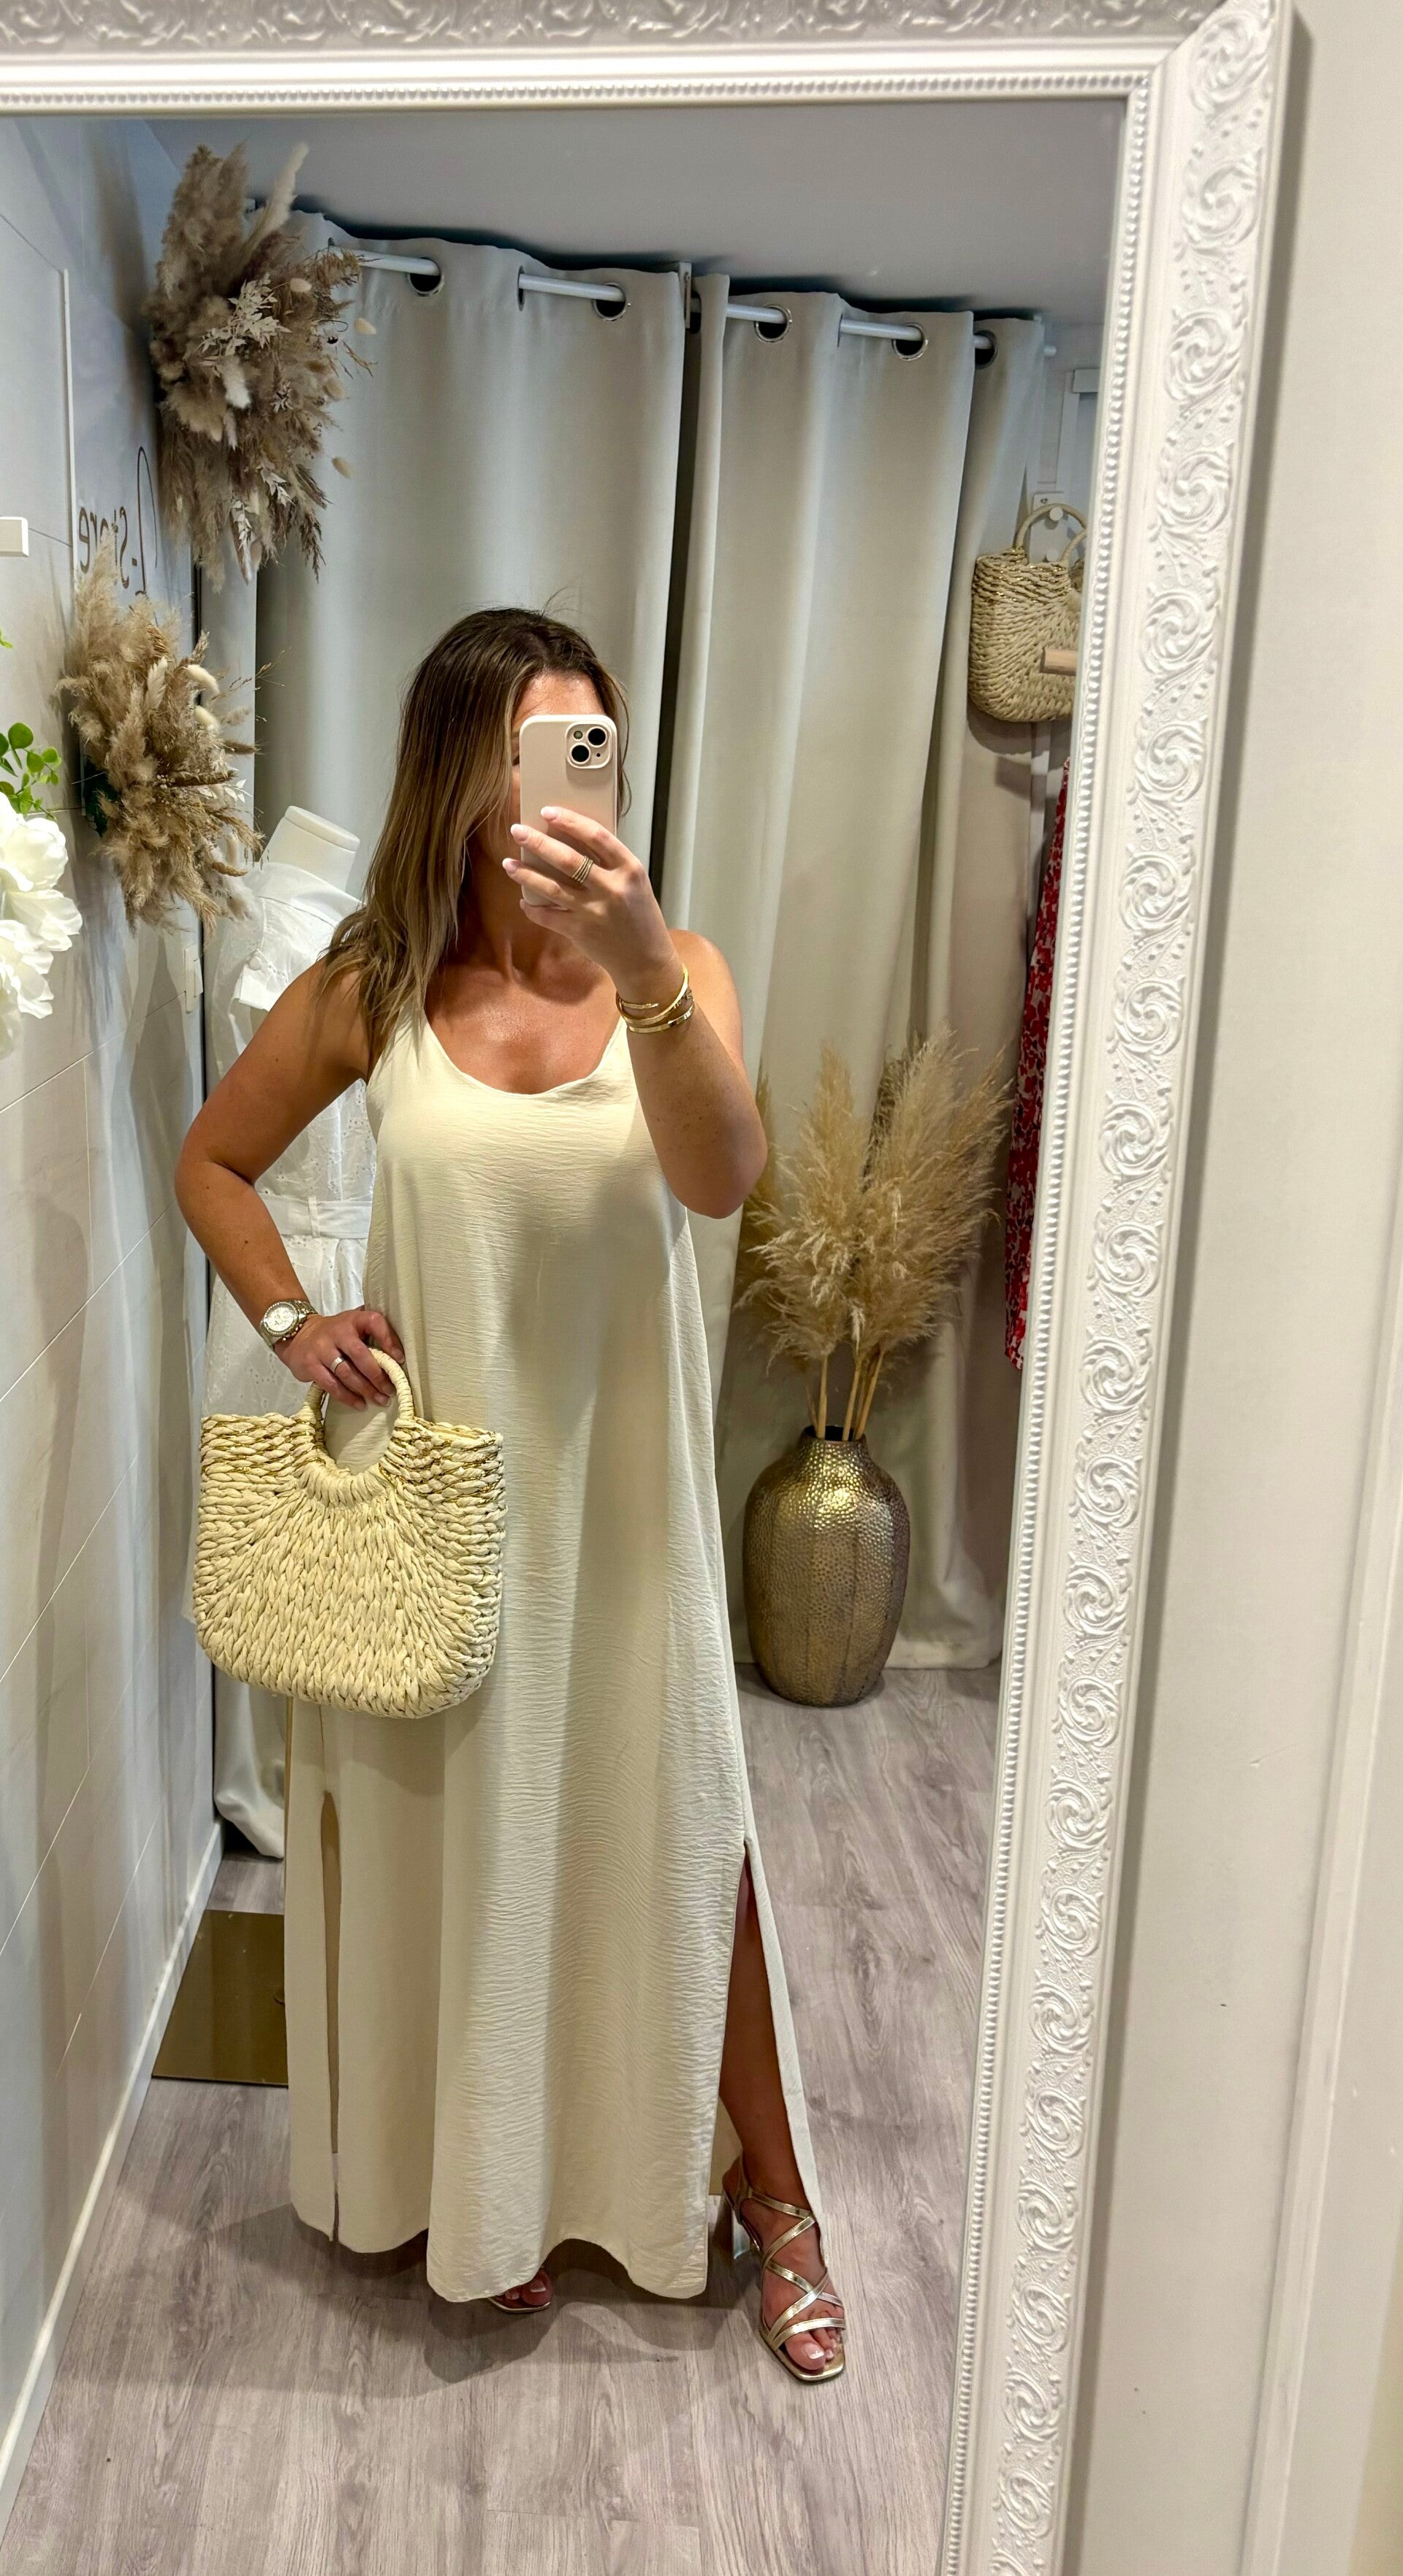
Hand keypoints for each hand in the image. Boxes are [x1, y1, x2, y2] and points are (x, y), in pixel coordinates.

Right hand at [277, 1305, 405, 1408]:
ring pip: (347, 1373)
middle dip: (378, 1375)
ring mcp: (321, 1349)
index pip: (374, 1322)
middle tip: (390, 1389)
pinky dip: (348, 1397)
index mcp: (352, 1319)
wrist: (297, 1335)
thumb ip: (372, 1330)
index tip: (400, 1359)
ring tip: (379, 1400)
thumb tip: (399, 1352)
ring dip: (366, 1390)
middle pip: (361, 1355)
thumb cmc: (334, 1333)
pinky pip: (332, 1385)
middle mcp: (337, 1332)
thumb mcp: (352, 1324)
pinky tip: (360, 1404)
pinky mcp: (311, 1366)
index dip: (389, 1339)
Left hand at [505, 808, 683, 1005]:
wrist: (646, 960)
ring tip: (508, 863)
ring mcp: (594, 911)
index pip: (597, 836)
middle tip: (517, 830)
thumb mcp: (634, 884)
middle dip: (538, 843)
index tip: (548, 812)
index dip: (570, 821)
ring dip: (526, 874)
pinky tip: (523, 901)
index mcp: (629, 869)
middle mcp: (611, 888)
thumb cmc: (640, 917)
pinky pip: (548, 916)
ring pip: (552, 887)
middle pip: (568, 859)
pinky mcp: (580, 931)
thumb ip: (610, 864)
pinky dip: (533, 908)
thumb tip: (573, 841)